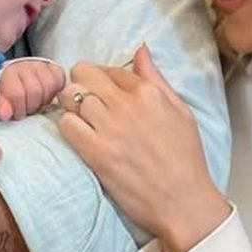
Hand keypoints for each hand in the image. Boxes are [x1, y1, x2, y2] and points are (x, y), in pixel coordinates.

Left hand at [0, 57, 66, 121]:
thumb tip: (6, 114)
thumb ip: (0, 106)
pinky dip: (56, 90)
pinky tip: (49, 95)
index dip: (19, 109)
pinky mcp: (54, 68)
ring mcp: (40, 66)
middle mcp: (25, 66)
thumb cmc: (7, 92)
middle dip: (31, 106)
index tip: (17, 113)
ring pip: (50, 84)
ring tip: (37, 103)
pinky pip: (60, 78)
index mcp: (8, 73)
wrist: (15, 80)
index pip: (17, 94)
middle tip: (27, 109)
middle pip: (35, 91)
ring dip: (44, 99)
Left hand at [58, 46, 230, 251]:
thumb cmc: (185, 160)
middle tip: (86, 102)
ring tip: (83, 120)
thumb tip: (140, 50)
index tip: (105, 94)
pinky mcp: (96, 152)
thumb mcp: (180, 111)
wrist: (183, 201)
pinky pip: (66, 124)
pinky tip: (80, 136)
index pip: (111, 69)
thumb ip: (156, 79)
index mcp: (149, 93)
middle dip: (81, 84)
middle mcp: (128, 105)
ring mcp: (110, 129)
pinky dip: (68, 127)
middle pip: (83, 74)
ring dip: (71, 105)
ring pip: (70, 96)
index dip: (104, 80)